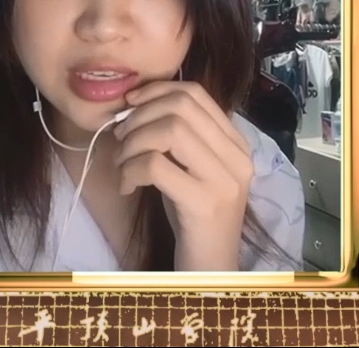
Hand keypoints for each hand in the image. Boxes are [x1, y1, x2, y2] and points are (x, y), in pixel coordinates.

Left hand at [112, 81, 253, 270]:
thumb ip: (177, 137)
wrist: (210, 268)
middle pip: (181, 107)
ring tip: (122, 163)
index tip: (130, 104)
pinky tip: (126, 186)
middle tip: (121, 138)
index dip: (156, 90)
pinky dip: (130, 171)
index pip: (196, 93)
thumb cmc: (194, 216)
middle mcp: (237, 157)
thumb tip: (134, 104)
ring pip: (169, 131)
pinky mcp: (204, 204)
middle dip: (139, 116)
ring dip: (133, 143)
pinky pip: (155, 166)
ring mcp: (224, 180)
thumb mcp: (191, 168)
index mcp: (236, 143)